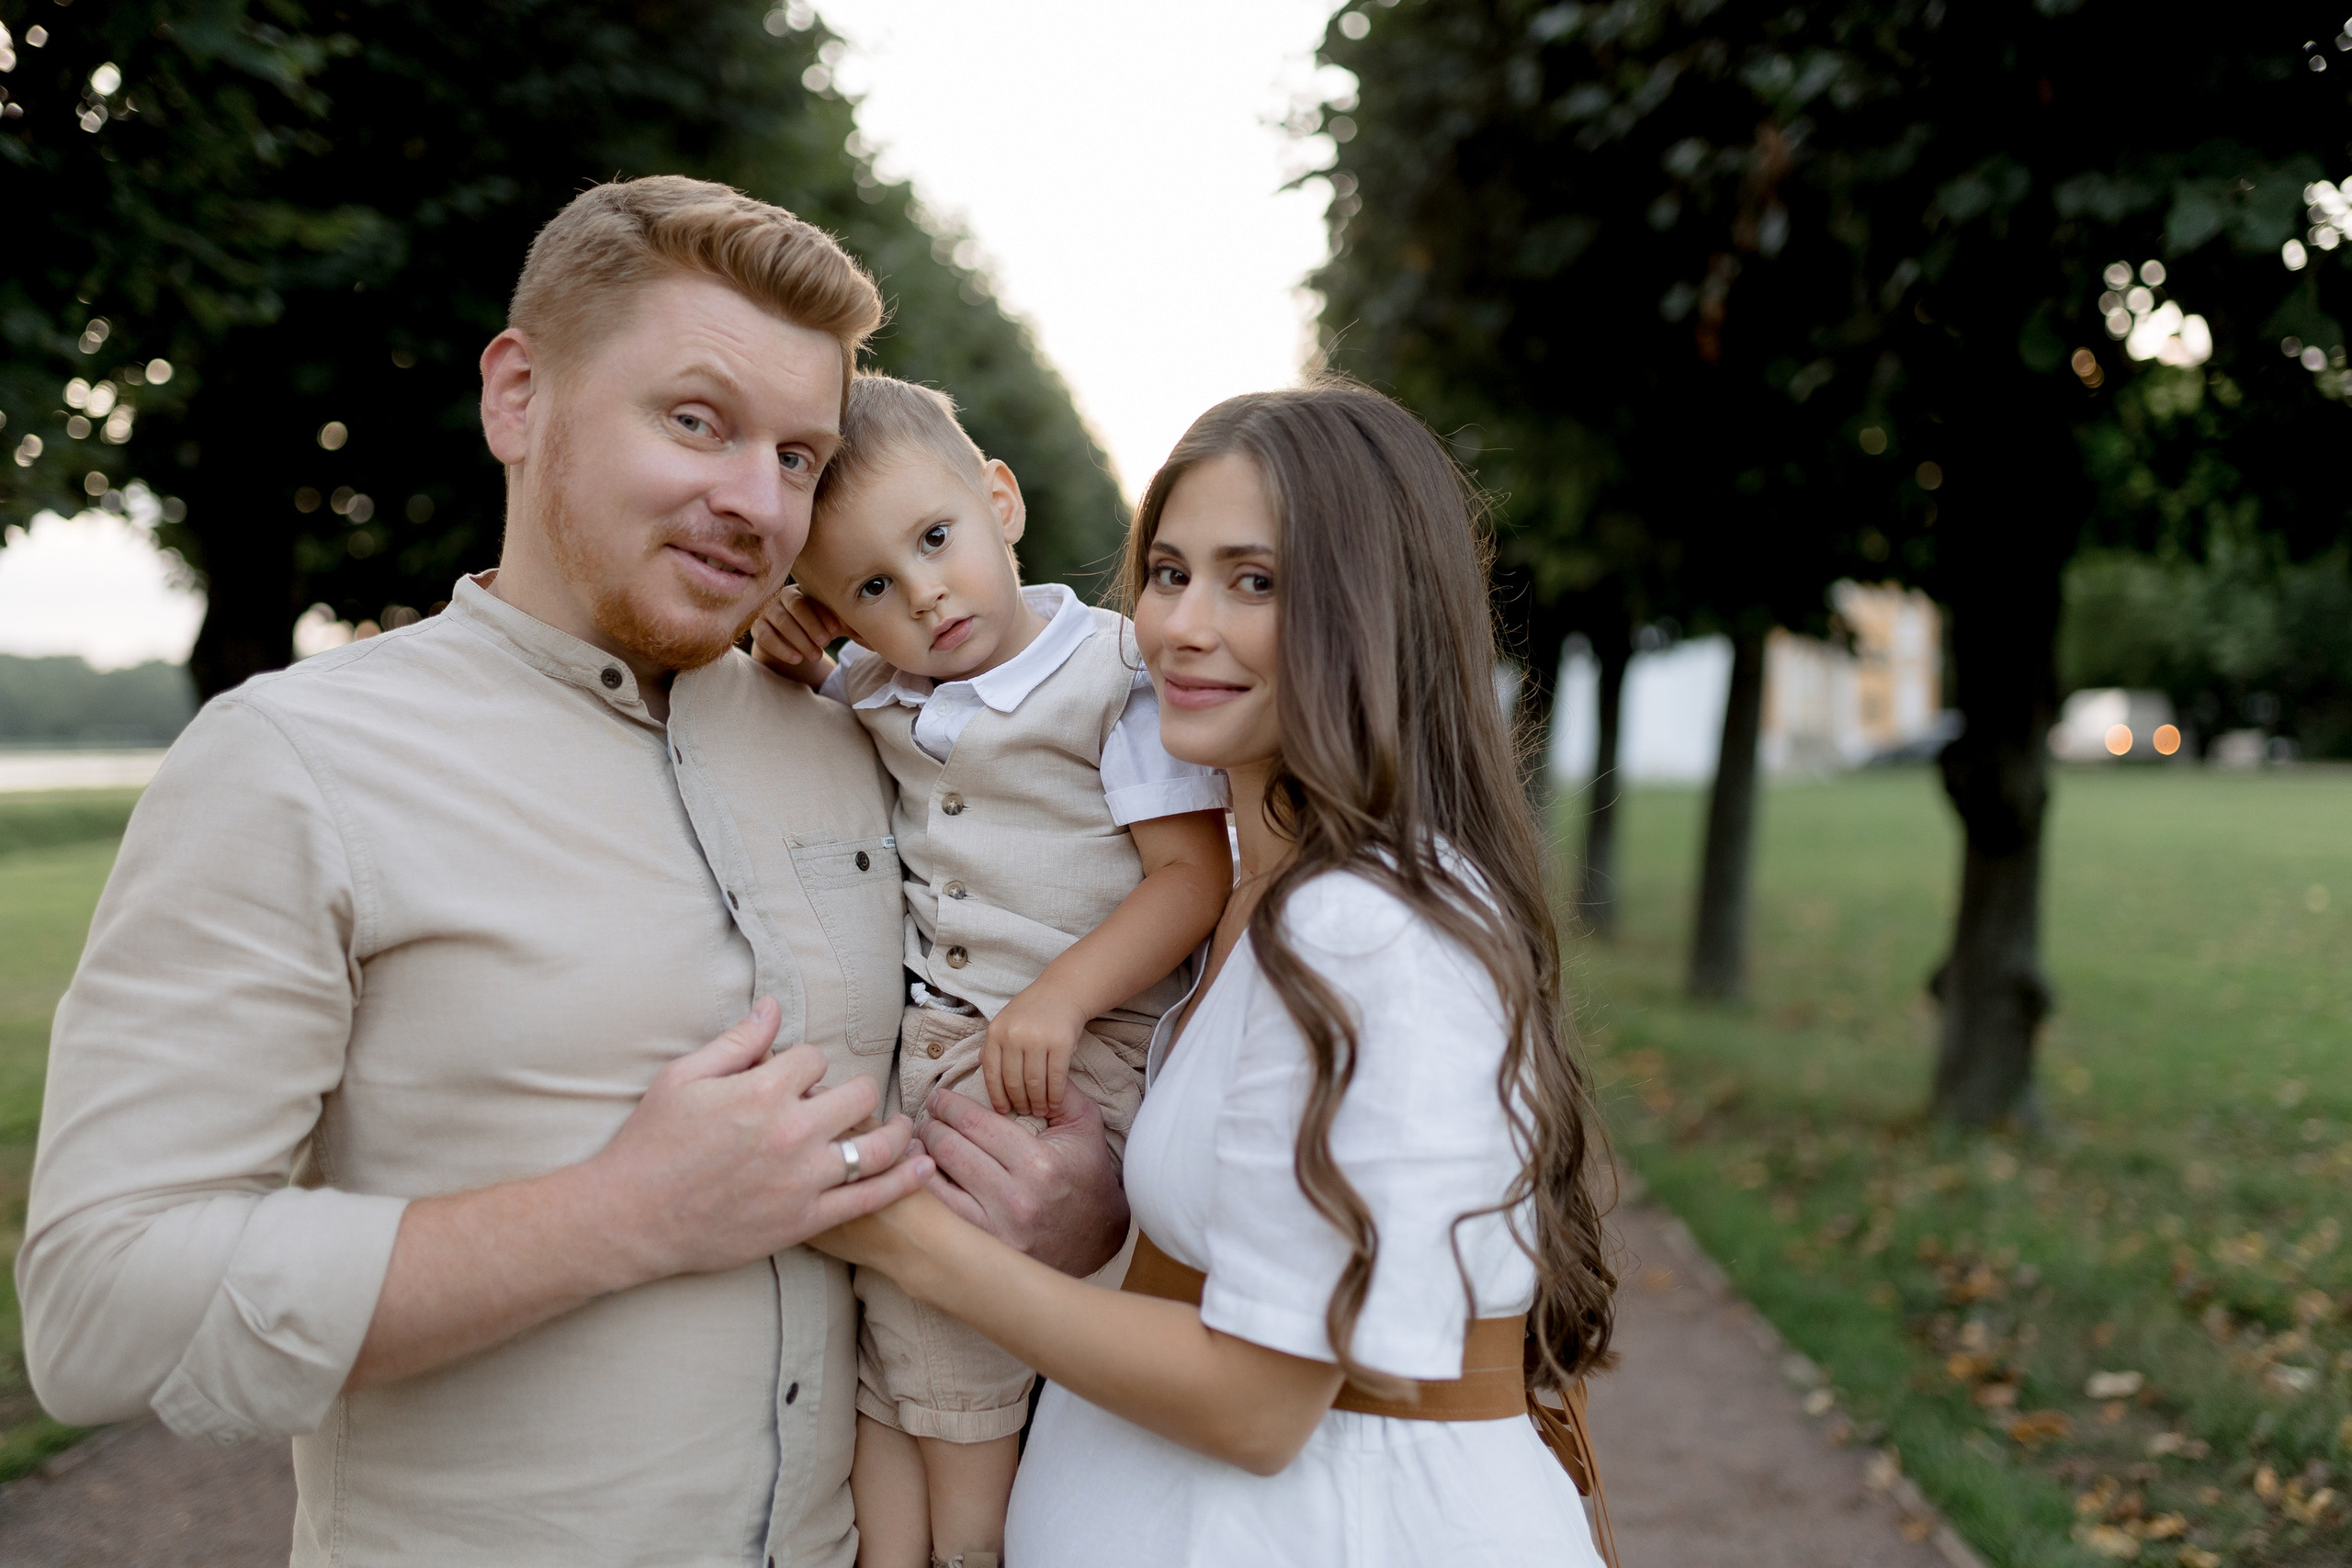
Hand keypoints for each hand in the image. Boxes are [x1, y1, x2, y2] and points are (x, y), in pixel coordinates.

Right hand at [586, 998, 933, 1280]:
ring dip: (895, 1132)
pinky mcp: (806, 1220)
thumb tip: (773, 1007)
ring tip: (899, 1127)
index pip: (815, 1059)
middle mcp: (790, 1132)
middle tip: (845, 1102)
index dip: (807, 1064)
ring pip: (875, 1145)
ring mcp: (802, 1179)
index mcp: (761, 1090)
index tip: (794, 1078)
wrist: (630, 1217)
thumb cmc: (651, 1143)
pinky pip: (871, 1198)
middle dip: (852, 1092)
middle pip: (857, 1094)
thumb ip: (736, 1042)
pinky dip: (905, 1181)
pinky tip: (924, 1167)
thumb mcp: (683, 1078)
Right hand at [751, 585, 846, 687]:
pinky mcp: (757, 627)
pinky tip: (797, 659)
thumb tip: (868, 631)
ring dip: (800, 639)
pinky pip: (765, 636)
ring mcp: (768, 610)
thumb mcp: (833, 624)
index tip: (838, 631)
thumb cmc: (817, 628)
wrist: (790, 642)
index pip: (813, 597)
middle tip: (826, 643)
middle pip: (796, 605)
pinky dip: (782, 648)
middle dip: (813, 625)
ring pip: (781, 621)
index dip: (825, 615)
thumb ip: (848, 623)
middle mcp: (783, 595)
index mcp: (805, 589)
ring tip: (816, 655)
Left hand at [917, 1086, 1126, 1276]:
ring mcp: (998, 1228)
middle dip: (931, 1127)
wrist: (1099, 1236)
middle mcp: (1017, 1198)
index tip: (938, 1099)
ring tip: (918, 1143)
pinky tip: (920, 1174)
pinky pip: (940, 1213)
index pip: (976, 1124)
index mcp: (1040, 1163)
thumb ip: (1058, 1089)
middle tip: (926, 1119)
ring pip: (937, 1183)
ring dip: (921, 1157)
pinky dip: (924, 1190)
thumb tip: (1026, 1062)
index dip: (949, 1106)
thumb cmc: (1086, 1173)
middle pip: (951, 1149)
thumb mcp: (1084, 1125)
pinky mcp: (985, 1247)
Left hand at [981, 984, 1087, 1116]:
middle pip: (1013, 1082)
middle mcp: (1014, 1035)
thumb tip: (986, 1075)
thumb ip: (994, 1047)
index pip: (992, 1073)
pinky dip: (1055, 1095)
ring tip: (1040, 1111)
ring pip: (1035, 1083)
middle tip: (1025, 1112)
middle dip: (1020, 1103)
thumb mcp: (1005, 1023)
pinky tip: (1055, 1103)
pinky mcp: (1061, 1043)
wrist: (1063, 991)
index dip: (997, 1097)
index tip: (1003, 1111)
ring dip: (1038, 1102)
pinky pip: (1056, 1077)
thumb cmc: (1032, 1011)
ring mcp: (1038, 1038)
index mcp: (996, 1032)